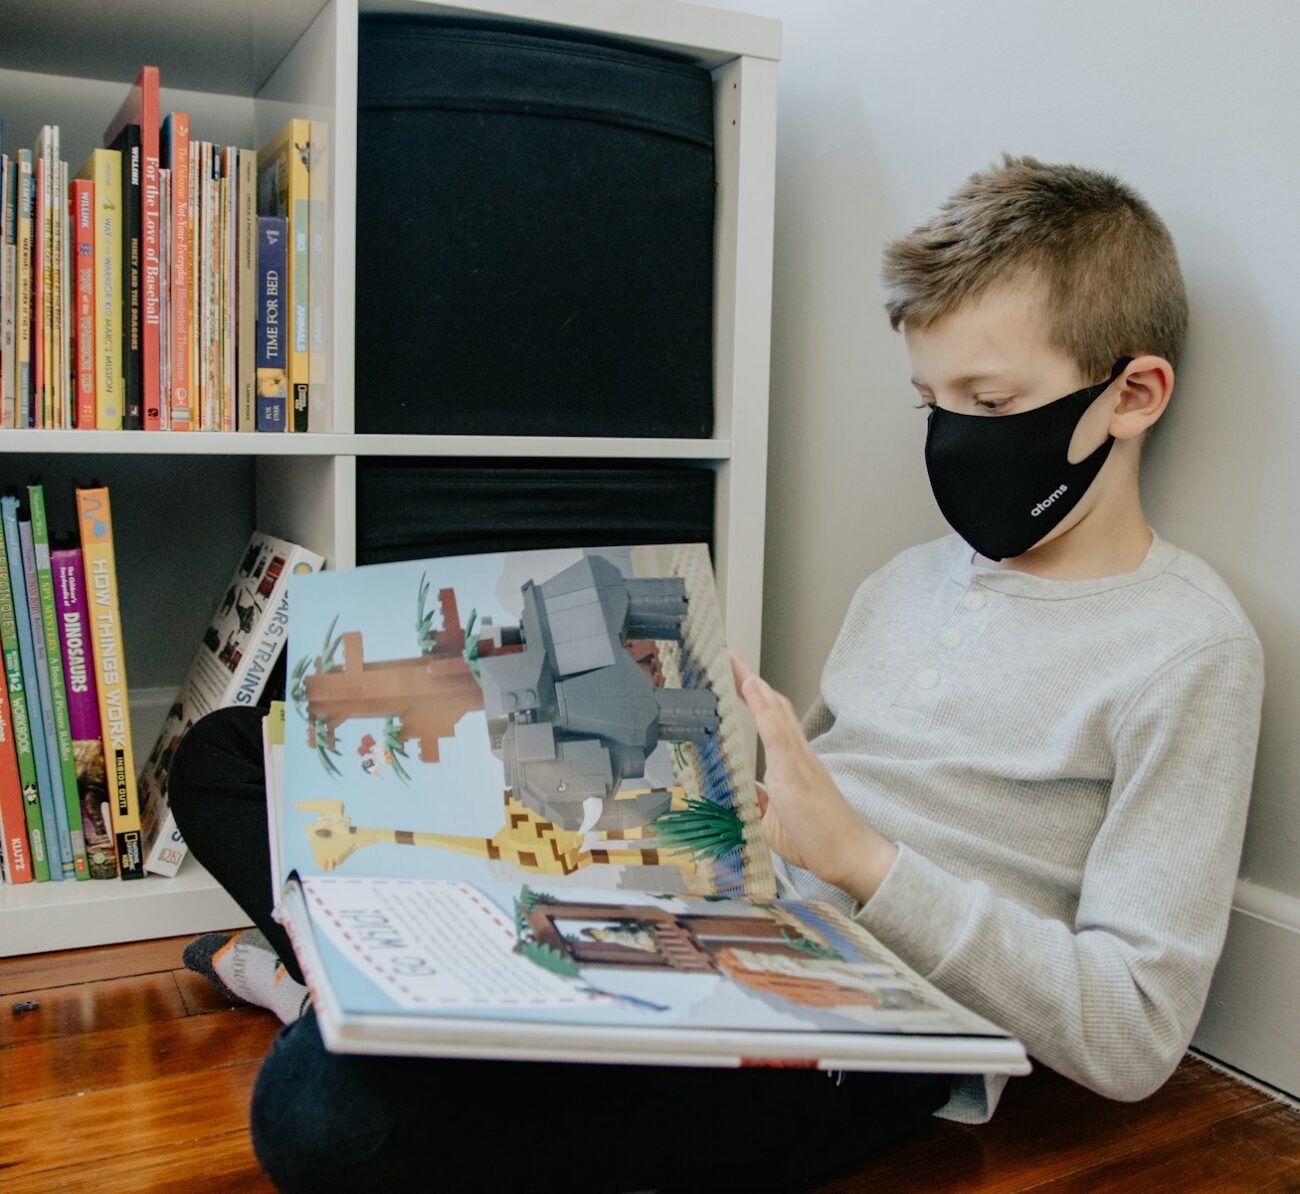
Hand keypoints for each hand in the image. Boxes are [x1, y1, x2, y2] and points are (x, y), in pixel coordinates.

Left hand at [731, 651, 897, 902]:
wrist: (850, 857)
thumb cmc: (819, 841)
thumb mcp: (778, 822)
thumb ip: (765, 804)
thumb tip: (753, 795)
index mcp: (795, 765)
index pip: (774, 721)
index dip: (757, 697)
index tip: (740, 677)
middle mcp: (799, 755)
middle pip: (774, 707)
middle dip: (750, 681)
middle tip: (730, 658)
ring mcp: (799, 762)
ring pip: (776, 712)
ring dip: (754, 686)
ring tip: (735, 663)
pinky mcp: (795, 774)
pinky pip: (777, 733)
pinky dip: (763, 707)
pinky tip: (751, 687)